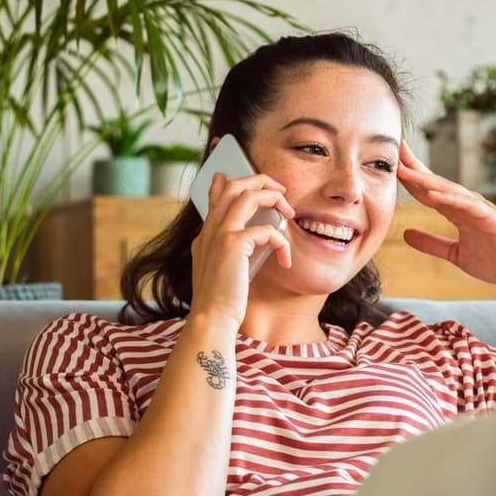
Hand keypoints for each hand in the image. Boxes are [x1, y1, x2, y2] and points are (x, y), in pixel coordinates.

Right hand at [189, 171, 294, 325]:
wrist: (211, 318)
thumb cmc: (221, 302)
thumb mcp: (222, 271)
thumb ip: (231, 251)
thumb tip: (246, 240)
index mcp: (206, 235)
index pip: (216, 196)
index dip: (227, 182)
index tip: (236, 177)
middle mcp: (210, 229)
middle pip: (233, 186)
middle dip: (261, 181)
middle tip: (281, 192)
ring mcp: (220, 234)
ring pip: (248, 195)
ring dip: (274, 198)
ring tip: (289, 212)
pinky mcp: (233, 244)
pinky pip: (267, 231)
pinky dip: (282, 242)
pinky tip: (285, 259)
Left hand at [396, 140, 495, 288]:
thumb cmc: (495, 260)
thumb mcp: (455, 254)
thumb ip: (431, 243)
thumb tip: (405, 234)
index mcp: (456, 211)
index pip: (428, 190)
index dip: (410, 177)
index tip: (390, 163)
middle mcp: (466, 205)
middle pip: (435, 182)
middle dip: (414, 167)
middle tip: (394, 149)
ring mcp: (479, 210)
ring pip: (449, 190)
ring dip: (426, 180)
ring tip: (404, 170)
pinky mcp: (491, 219)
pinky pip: (468, 207)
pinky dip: (451, 200)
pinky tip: (433, 195)